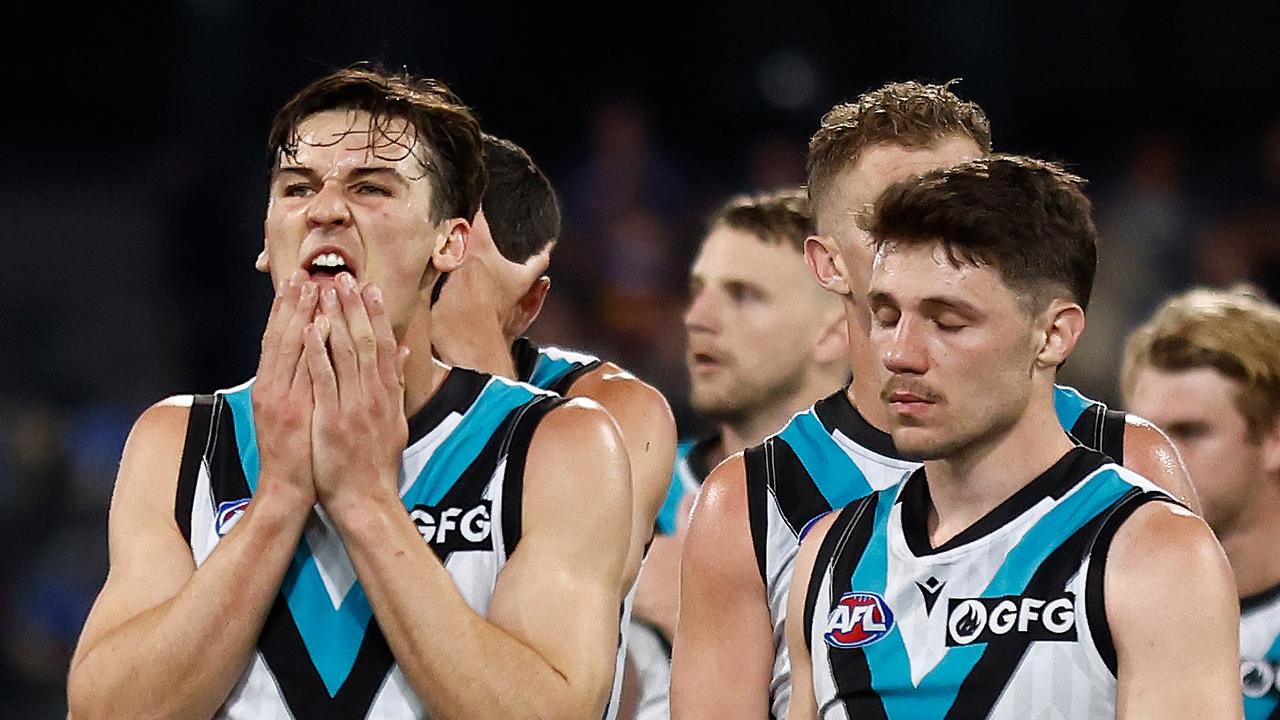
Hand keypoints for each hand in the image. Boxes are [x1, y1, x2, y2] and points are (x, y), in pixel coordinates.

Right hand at [251, 269, 319, 511]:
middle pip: (281, 338)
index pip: (277, 341)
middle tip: (304, 274)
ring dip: (301, 316)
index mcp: (270, 388)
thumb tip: (308, 360)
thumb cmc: (295, 454)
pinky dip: (310, 349)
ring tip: (313, 288)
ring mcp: (282, 400)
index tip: (297, 283)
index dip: (286, 311)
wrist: (288, 490)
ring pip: (290, 350)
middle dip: (292, 305)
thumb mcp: (292, 414)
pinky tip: (318, 326)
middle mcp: (272, 389)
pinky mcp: (294, 413)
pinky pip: (304, 374)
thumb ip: (299, 386)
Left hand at [304, 272, 408, 517]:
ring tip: (325, 291)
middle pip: (367, 341)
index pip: (385, 345)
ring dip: (335, 319)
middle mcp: (374, 395)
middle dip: (354, 307)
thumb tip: (405, 352)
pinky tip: (310, 329)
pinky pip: (324, 379)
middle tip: (343, 277)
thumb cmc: (376, 463)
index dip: (377, 314)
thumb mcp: (396, 421)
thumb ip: (396, 384)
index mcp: (387, 394)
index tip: (369, 288)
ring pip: (346, 353)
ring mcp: (353, 406)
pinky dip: (317, 352)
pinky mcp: (332, 418)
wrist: (365, 498)